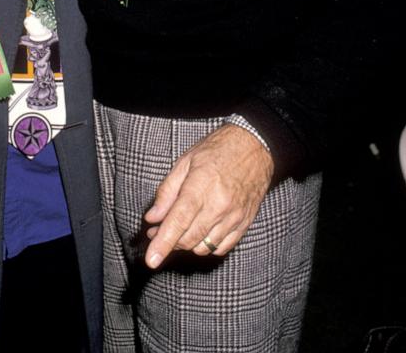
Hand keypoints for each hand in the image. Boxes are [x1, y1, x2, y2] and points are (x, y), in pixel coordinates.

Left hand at [144, 123, 273, 267]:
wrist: (254, 146)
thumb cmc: (217, 150)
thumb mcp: (185, 161)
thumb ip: (167, 191)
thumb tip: (153, 217)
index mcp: (201, 186)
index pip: (178, 222)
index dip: (163, 243)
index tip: (151, 260)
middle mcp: (219, 205)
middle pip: (189, 239)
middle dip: (169, 242)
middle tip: (156, 232)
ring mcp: (234, 217)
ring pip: (204, 247)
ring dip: (186, 244)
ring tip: (178, 230)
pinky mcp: (244, 224)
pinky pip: (222, 247)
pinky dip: (206, 246)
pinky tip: (199, 232)